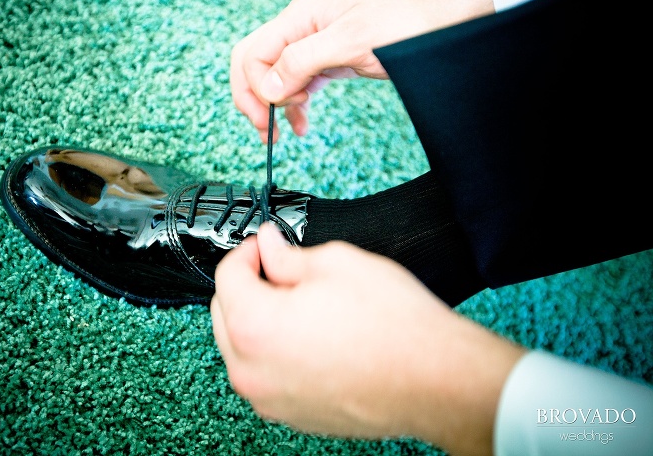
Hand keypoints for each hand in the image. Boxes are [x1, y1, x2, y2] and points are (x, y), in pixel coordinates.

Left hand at [211, 223, 523, 455]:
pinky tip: (311, 337)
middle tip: (280, 269)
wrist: (436, 381)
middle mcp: (251, 370)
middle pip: (225, 313)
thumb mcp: (337, 264)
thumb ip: (288, 254)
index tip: (264, 245)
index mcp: (254, 325)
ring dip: (257, 321)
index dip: (246, 251)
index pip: (227, 275)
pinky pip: (264, 374)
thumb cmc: (394, 325)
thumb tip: (269, 246)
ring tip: (300, 305)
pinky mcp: (289, 415)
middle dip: (247, 286)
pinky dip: (274, 352)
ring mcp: (268, 398)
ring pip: (242, 347)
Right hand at [230, 0, 493, 141]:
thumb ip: (304, 61)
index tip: (273, 112)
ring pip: (273, 78)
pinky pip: (297, 85)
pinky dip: (293, 107)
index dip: (257, 87)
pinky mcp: (327, 62)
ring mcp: (313, 45)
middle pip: (255, 64)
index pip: (254, 54)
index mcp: (300, 17)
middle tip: (264, 129)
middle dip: (252, 98)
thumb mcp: (350, 41)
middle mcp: (301, 29)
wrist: (436, 25)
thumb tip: (271, 87)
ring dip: (271, 106)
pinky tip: (300, 125)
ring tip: (278, 133)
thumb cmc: (402, 25)